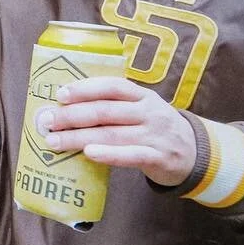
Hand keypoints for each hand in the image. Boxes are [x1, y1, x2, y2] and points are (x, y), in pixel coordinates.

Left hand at [36, 77, 195, 187]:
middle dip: (72, 115)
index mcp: (142, 96)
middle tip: (46, 120)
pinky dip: (108, 154)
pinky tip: (88, 153)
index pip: (112, 86)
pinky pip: (131, 155)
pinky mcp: (159, 158)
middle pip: (105, 111)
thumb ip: (114, 107)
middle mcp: (149, 112)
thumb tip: (66, 108)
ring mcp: (155, 135)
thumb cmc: (155, 129)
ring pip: (112, 134)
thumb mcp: (142, 110)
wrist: (197, 154)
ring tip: (54, 140)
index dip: (85, 88)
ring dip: (78, 137)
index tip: (60, 94)